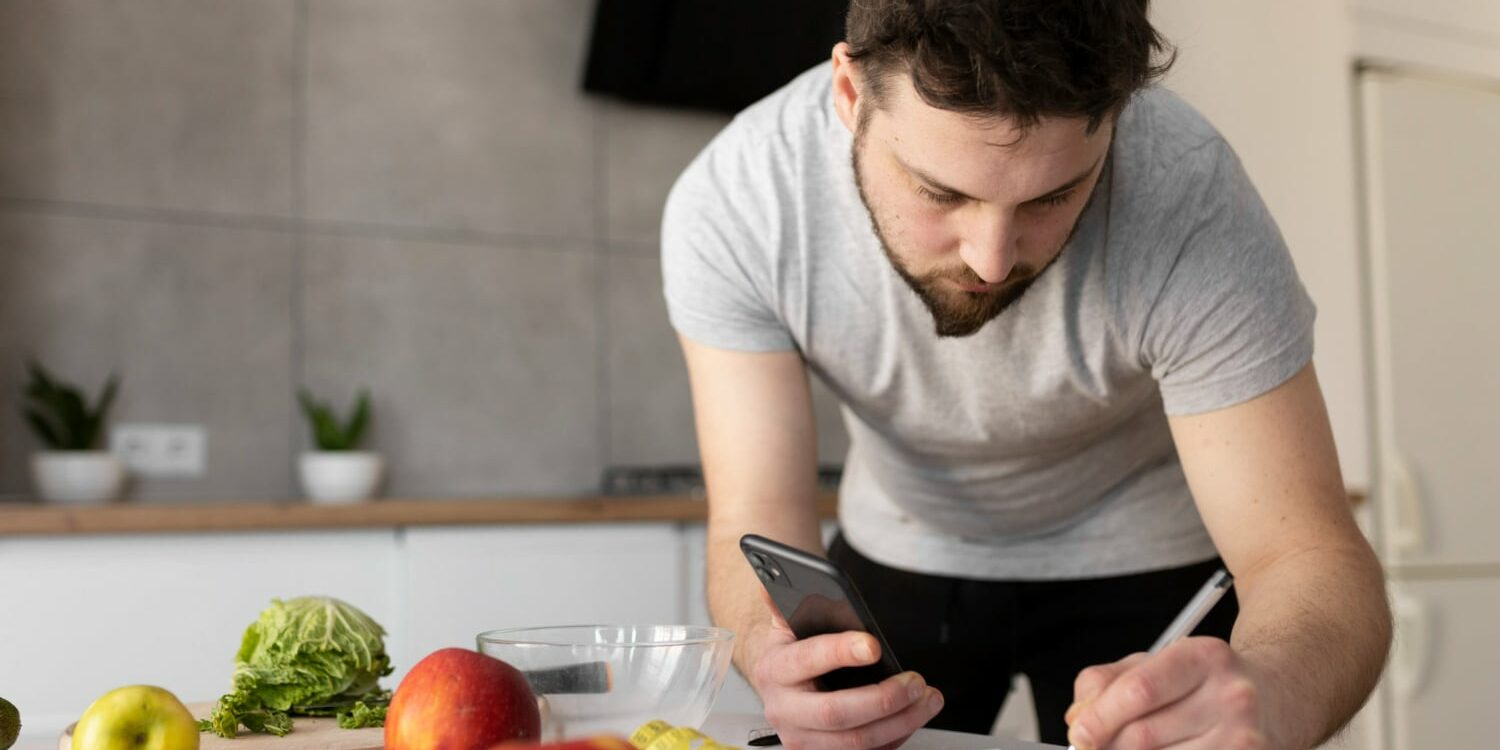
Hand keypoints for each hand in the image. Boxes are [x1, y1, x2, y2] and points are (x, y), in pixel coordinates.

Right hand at [750, 605, 942, 749]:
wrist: (779, 684)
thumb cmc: (791, 650)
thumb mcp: (786, 622)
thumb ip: (787, 599)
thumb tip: (776, 574)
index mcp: (774, 668)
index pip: (807, 660)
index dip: (840, 652)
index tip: (873, 645)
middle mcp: (783, 709)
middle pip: (835, 713)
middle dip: (883, 699)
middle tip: (915, 682)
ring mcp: (801, 739)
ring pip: (855, 742)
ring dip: (900, 722)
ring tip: (928, 698)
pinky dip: (895, 738)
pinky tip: (912, 717)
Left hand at [1065, 637, 1274, 749]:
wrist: (1279, 698)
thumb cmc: (1206, 682)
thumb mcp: (1158, 663)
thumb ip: (1108, 682)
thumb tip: (1078, 718)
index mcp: (1205, 657)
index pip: (1139, 691)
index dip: (1099, 718)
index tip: (1079, 734)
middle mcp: (1232, 696)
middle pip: (1144, 736)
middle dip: (1108, 747)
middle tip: (1094, 747)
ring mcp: (1246, 739)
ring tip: (1129, 748)